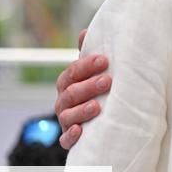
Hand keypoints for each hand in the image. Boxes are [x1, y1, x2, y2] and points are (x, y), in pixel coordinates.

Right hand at [54, 29, 110, 149]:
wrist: (96, 122)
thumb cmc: (96, 90)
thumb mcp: (92, 72)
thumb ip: (88, 55)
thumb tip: (85, 31)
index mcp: (68, 83)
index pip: (72, 72)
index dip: (86, 66)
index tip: (104, 60)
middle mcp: (64, 102)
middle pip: (71, 93)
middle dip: (88, 86)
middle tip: (107, 81)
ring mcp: (65, 121)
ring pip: (67, 116)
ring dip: (81, 110)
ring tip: (97, 106)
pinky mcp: (69, 139)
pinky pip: (66, 140)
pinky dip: (71, 136)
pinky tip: (81, 131)